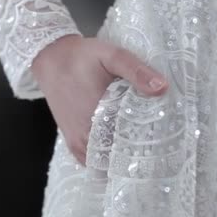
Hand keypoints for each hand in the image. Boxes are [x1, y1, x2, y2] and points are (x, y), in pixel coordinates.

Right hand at [31, 34, 167, 164]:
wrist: (51, 58)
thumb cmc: (83, 57)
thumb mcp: (112, 55)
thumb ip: (137, 71)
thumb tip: (163, 88)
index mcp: (100, 115)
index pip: (133, 143)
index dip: (151, 143)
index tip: (166, 138)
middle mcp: (87, 134)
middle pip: (120, 156)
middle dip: (139, 151)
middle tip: (157, 141)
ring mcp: (78, 141)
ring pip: (106, 161)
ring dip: (122, 156)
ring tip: (140, 143)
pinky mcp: (72, 142)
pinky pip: (92, 161)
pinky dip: (105, 158)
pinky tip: (118, 145)